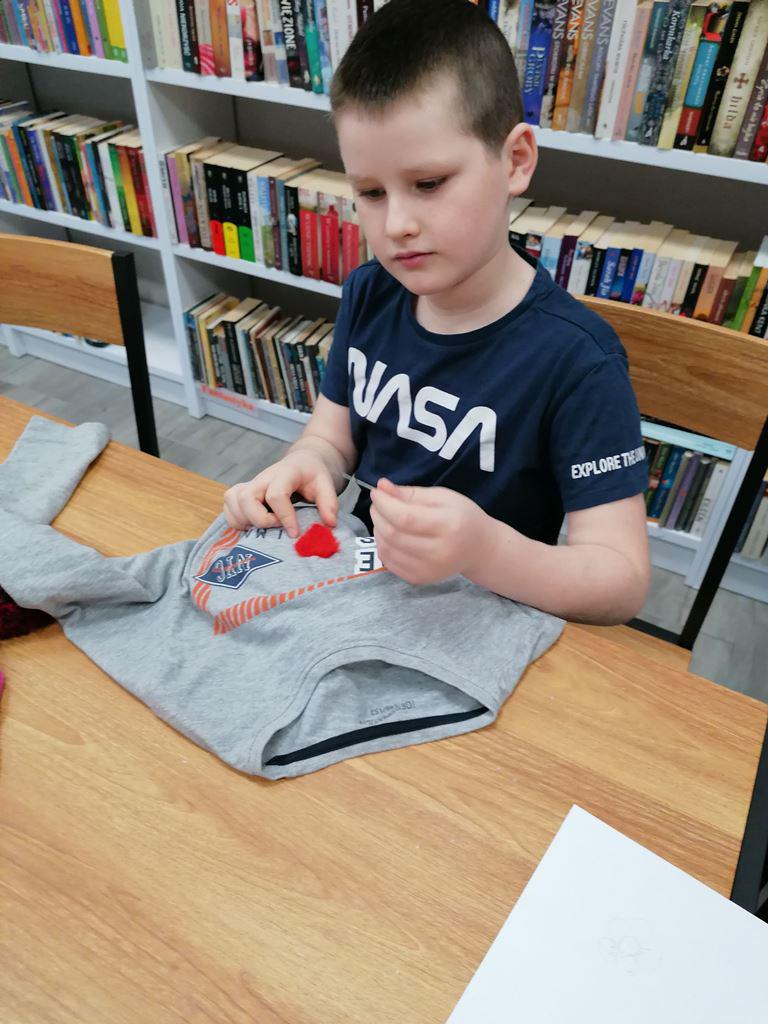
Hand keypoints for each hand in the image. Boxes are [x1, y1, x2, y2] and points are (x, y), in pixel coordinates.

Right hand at [223, 451, 337, 537]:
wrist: (301, 463)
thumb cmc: (312, 474)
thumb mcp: (326, 484)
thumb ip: (329, 503)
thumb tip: (329, 524)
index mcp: (285, 473)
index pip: (276, 494)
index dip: (284, 516)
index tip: (294, 533)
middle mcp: (263, 478)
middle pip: (247, 497)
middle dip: (259, 519)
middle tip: (276, 527)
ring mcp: (250, 484)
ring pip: (232, 500)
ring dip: (244, 520)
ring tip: (264, 528)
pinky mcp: (242, 493)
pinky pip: (228, 507)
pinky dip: (236, 520)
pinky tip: (253, 526)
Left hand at [370, 478, 489, 584]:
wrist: (478, 549)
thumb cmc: (462, 517)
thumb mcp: (443, 497)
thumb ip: (411, 493)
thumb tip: (381, 487)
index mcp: (448, 526)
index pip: (405, 517)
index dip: (385, 504)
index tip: (377, 493)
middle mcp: (439, 552)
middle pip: (393, 534)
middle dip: (378, 515)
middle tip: (379, 504)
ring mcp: (428, 570)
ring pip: (387, 549)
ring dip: (378, 529)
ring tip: (385, 518)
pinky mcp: (419, 579)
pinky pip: (388, 562)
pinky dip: (383, 545)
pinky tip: (390, 535)